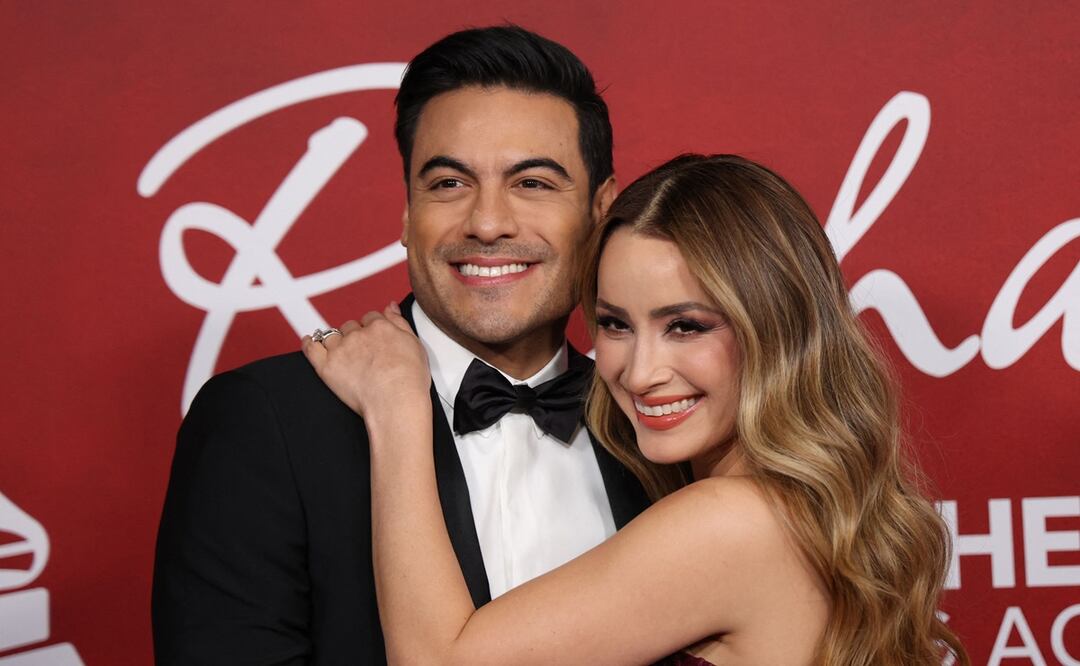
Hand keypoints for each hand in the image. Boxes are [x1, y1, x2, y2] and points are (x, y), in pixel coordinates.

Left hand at [302, 302, 430, 417]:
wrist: (395, 402)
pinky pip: (311, 348)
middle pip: (350, 326)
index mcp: (379, 327)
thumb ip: (400, 322)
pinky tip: (311, 342)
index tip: (373, 338)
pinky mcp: (326, 366)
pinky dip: (309, 343)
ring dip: (336, 341)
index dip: (371, 328)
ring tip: (344, 354)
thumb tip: (391, 307)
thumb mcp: (414, 344)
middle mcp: (358, 335)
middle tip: (362, 352)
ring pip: (332, 335)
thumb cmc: (408, 380)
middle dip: (355, 335)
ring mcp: (340, 350)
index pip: (370, 318)